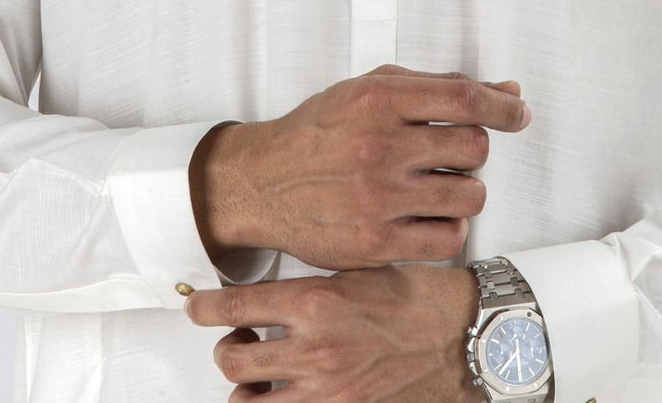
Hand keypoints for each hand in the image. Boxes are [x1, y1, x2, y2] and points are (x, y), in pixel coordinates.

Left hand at [184, 263, 485, 402]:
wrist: (465, 337)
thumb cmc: (421, 298)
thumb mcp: (361, 271)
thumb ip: (313, 285)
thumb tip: (274, 293)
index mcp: (317, 301)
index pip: (236, 304)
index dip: (205, 306)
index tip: (197, 305)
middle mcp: (315, 348)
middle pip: (233, 358)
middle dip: (226, 346)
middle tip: (239, 337)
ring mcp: (327, 390)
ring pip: (248, 401)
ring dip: (245, 385)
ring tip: (257, 373)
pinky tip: (285, 394)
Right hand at [190, 63, 530, 269]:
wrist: (263, 182)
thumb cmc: (322, 130)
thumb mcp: (371, 89)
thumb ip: (439, 86)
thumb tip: (509, 91)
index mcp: (378, 99)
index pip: (466, 99)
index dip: (504, 106)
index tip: (518, 113)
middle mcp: (379, 146)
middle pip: (475, 148)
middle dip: (473, 150)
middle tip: (449, 153)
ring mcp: (377, 198)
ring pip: (470, 196)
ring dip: (464, 190)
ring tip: (435, 185)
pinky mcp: (375, 243)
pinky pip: (450, 239)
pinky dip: (448, 227)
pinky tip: (426, 215)